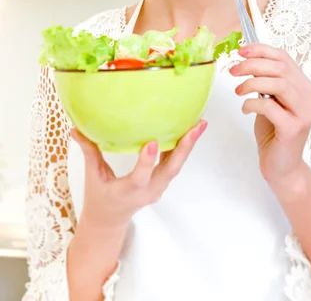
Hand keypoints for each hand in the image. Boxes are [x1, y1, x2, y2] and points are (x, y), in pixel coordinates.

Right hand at [71, 120, 206, 230]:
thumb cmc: (100, 199)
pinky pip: (175, 164)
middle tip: (196, 127)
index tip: (153, 143)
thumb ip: (89, 152)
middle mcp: (148, 191)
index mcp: (128, 192)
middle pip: (170, 170)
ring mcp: (158, 187)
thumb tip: (76, 128)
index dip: (147, 162)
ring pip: (177, 166)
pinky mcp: (162, 182)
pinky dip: (183, 148)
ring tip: (200, 124)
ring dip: (189, 145)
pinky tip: (190, 129)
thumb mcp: (92, 177)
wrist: (110, 222)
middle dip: (184, 148)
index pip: (139, 177)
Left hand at [230, 44, 310, 186]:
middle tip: (233, 71)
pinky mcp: (293, 129)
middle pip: (281, 69)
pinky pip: (270, 107)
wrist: (282, 167)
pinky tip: (245, 108)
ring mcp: (304, 113)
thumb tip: (248, 60)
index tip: (241, 51)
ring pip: (279, 84)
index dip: (261, 51)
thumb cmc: (274, 132)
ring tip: (238, 90)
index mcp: (304, 86)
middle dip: (252, 65)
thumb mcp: (270, 100)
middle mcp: (309, 97)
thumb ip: (266, 81)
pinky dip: (253, 103)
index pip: (285, 58)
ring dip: (252, 82)